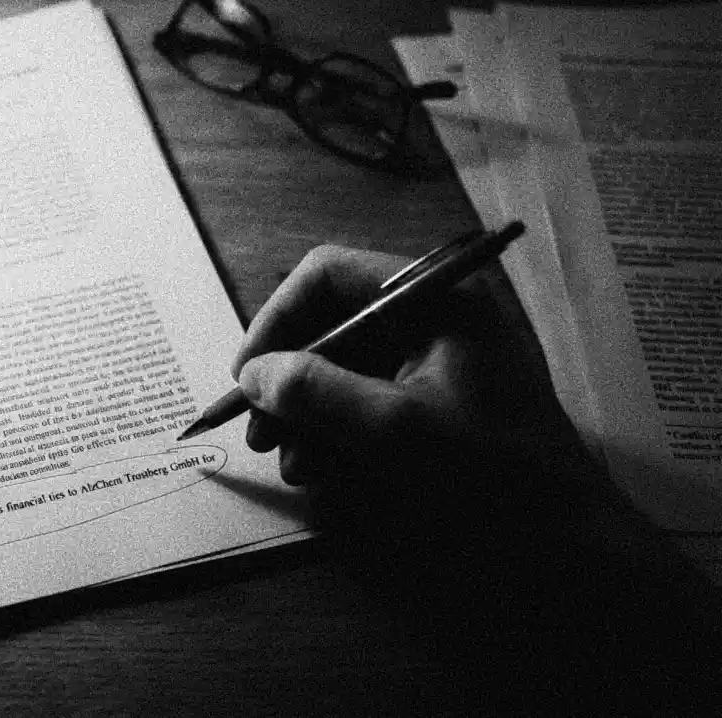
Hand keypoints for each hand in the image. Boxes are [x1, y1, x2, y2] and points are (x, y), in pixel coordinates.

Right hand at [232, 243, 571, 493]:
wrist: (574, 547)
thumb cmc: (494, 477)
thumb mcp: (395, 430)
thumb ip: (316, 393)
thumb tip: (253, 373)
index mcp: (436, 298)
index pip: (329, 275)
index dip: (278, 318)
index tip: (248, 374)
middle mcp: (434, 317)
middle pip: (331, 323)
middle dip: (289, 378)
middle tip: (260, 432)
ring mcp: (437, 360)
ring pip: (342, 367)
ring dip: (307, 414)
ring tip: (296, 465)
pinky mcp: (436, 403)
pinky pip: (366, 399)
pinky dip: (335, 431)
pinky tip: (324, 471)